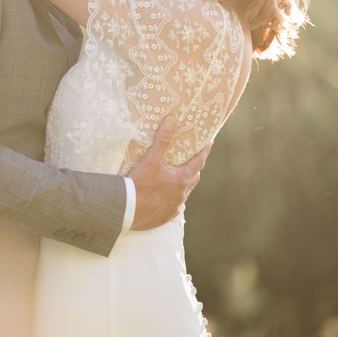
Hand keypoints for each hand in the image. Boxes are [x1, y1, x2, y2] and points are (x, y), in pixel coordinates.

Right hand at [127, 115, 210, 230]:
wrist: (128, 210)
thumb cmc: (141, 183)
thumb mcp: (152, 158)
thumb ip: (163, 139)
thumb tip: (173, 119)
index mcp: (182, 179)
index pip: (198, 161)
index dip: (204, 151)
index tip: (209, 142)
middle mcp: (181, 194)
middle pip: (193, 178)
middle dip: (194, 168)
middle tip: (191, 160)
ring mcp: (173, 207)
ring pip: (183, 193)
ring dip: (182, 185)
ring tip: (176, 178)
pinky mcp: (164, 217)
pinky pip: (172, 207)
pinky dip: (171, 200)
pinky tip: (164, 198)